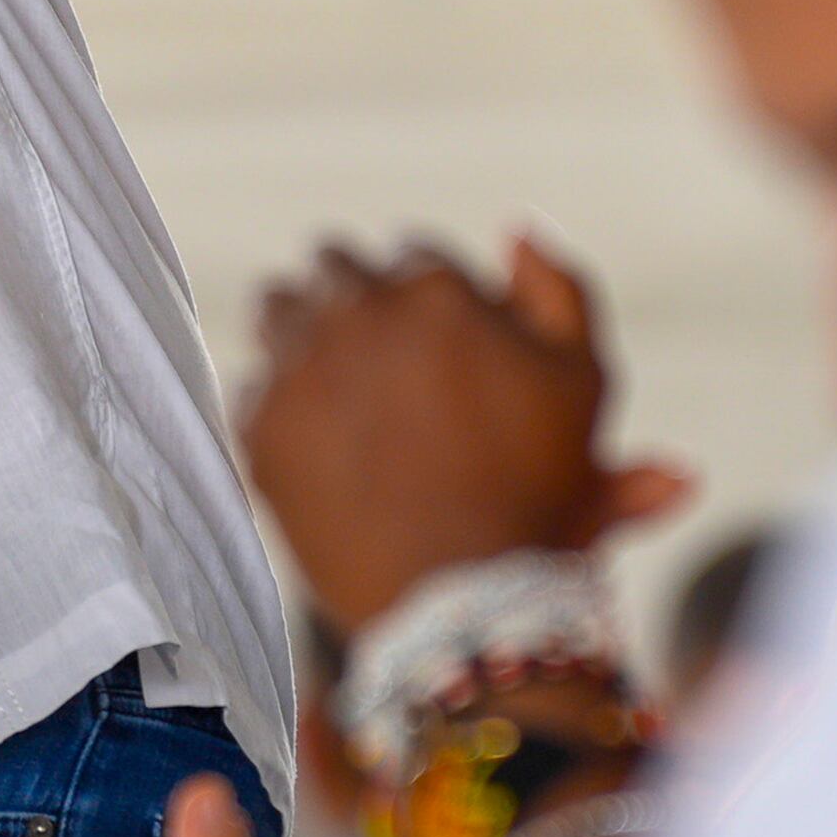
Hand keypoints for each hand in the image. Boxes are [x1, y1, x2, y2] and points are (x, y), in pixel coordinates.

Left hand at [241, 237, 694, 631]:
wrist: (463, 606)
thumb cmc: (537, 497)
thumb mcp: (584, 387)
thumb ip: (560, 292)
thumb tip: (517, 230)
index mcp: (437, 289)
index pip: (414, 255)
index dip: (429, 297)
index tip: (437, 341)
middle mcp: (360, 311)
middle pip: (335, 266)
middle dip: (357, 299)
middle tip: (378, 354)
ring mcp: (302, 365)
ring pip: (279, 305)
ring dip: (302, 327)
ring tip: (333, 377)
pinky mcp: (259, 424)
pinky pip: (252, 382)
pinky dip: (278, 403)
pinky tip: (312, 440)